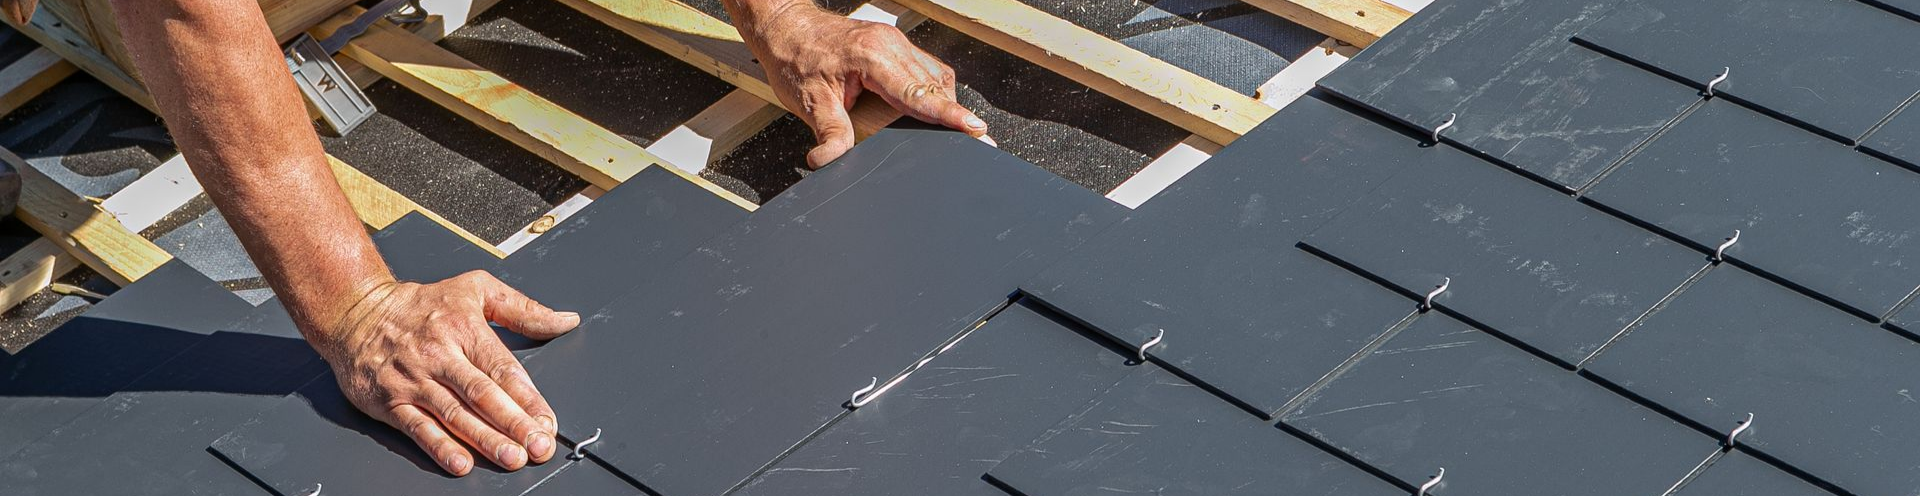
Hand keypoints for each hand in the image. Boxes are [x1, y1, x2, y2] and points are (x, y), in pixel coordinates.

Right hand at [316, 271, 580, 475]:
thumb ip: (523, 309)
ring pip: (455, 415)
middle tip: (538, 446)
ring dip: (486, 439)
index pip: (503, 368)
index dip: (528, 398)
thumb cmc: (420, 304)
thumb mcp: (475, 289)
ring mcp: (414, 381)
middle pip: (483, 394)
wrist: (355, 311)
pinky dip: (440, 447)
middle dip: (514, 423)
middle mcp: (439, 355)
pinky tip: (461, 462)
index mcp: (464, 328)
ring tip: (512, 457)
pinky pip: (418, 428)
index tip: (548, 421)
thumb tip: (565, 320)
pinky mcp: (390, 401)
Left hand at [741, 3, 987, 168]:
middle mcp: (890, 45)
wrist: (786, 28)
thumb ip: (829, 133)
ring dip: (943, 103)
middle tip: (978, 140)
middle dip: (955, 114)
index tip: (975, 129)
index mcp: (873, 57)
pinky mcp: (894, 47)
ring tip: (958, 130)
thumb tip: (829, 162)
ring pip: (934, 76)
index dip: (949, 114)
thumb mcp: (808, 102)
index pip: (919, 92)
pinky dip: (931, 92)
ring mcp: (895, 43)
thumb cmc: (795, 58)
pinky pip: (925, 69)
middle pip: (935, 85)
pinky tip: (931, 110)